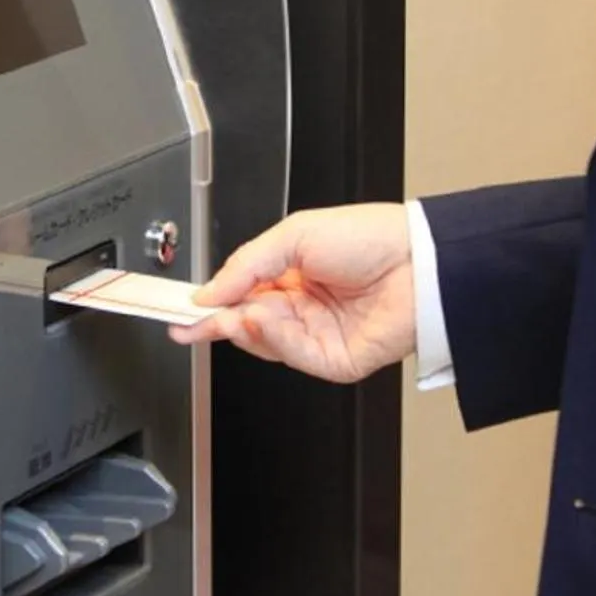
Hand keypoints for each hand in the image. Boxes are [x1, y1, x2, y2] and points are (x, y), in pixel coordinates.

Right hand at [169, 204, 416, 382]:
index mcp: (291, 276)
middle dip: (217, 324)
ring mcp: (319, 337)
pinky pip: (296, 358)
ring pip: (266, 345)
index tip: (176, 309)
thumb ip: (244, 265)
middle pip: (245, 325)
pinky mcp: (336, 361)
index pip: (239, 296)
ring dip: (249, 328)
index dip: (208, 305)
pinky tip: (268, 320)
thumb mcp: (293, 234)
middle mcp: (303, 308)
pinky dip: (277, 341)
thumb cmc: (370, 237)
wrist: (419, 260)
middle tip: (188, 324)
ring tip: (242, 311)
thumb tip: (207, 293)